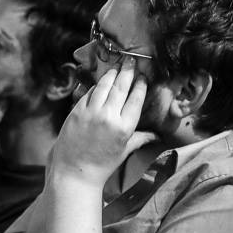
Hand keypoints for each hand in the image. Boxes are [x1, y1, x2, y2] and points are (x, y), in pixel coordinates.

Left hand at [50, 58, 156, 186]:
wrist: (75, 172)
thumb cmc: (102, 165)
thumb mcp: (124, 151)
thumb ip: (141, 138)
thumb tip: (157, 136)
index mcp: (124, 128)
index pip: (135, 99)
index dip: (140, 85)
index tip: (142, 76)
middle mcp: (108, 117)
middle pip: (121, 87)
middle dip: (127, 72)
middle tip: (131, 60)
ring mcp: (91, 112)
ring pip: (104, 86)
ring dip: (112, 74)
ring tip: (117, 66)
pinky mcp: (76, 111)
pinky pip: (89, 93)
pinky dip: (96, 86)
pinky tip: (101, 81)